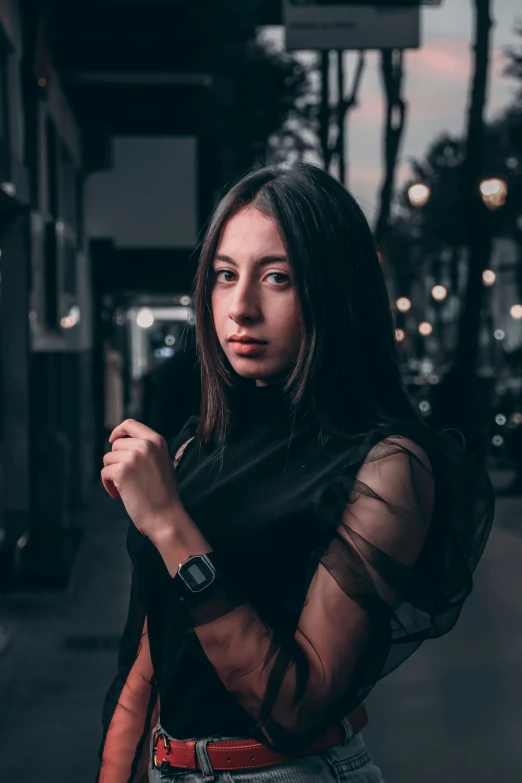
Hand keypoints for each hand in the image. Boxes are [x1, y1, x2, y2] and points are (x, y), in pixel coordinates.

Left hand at [101, 419, 180, 538]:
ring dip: (111, 474)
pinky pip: (105, 472)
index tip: (113, 440)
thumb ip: (147, 450)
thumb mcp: (162, 462)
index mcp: (157, 441)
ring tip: (123, 488)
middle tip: (125, 478)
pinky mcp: (122, 471)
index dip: (118, 431)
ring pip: (108, 459)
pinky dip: (108, 485)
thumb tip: (126, 443)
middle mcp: (145, 445)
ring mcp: (133, 457)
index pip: (130, 424)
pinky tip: (118, 494)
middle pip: (116, 445)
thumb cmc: (164, 494)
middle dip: (116, 461)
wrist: (166, 516)